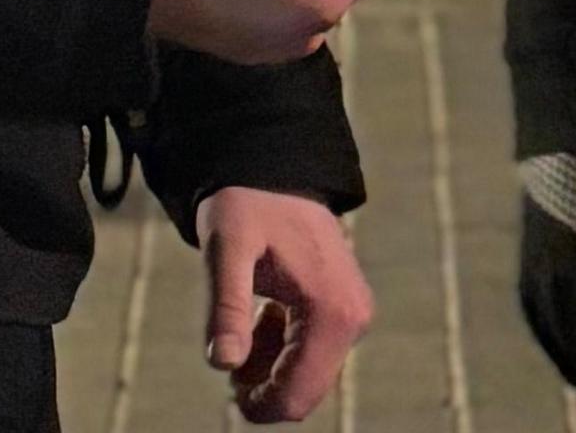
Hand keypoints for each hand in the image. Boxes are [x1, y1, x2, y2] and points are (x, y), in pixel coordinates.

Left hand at [196, 186, 374, 423]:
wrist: (277, 169)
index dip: (256, 405)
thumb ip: (227, 308)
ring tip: (242, 325)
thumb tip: (222, 364)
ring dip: (269, 368)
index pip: (296, 395)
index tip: (225, 383)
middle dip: (262, 388)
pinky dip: (280, 351)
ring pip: (307, 377)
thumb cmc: (247, 204)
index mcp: (331, 312)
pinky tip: (263, 315)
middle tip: (229, 347)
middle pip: (305, 394)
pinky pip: (313, 355)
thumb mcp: (226, 251)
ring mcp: (353, 315)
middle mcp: (353, 319)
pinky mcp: (345, 310)